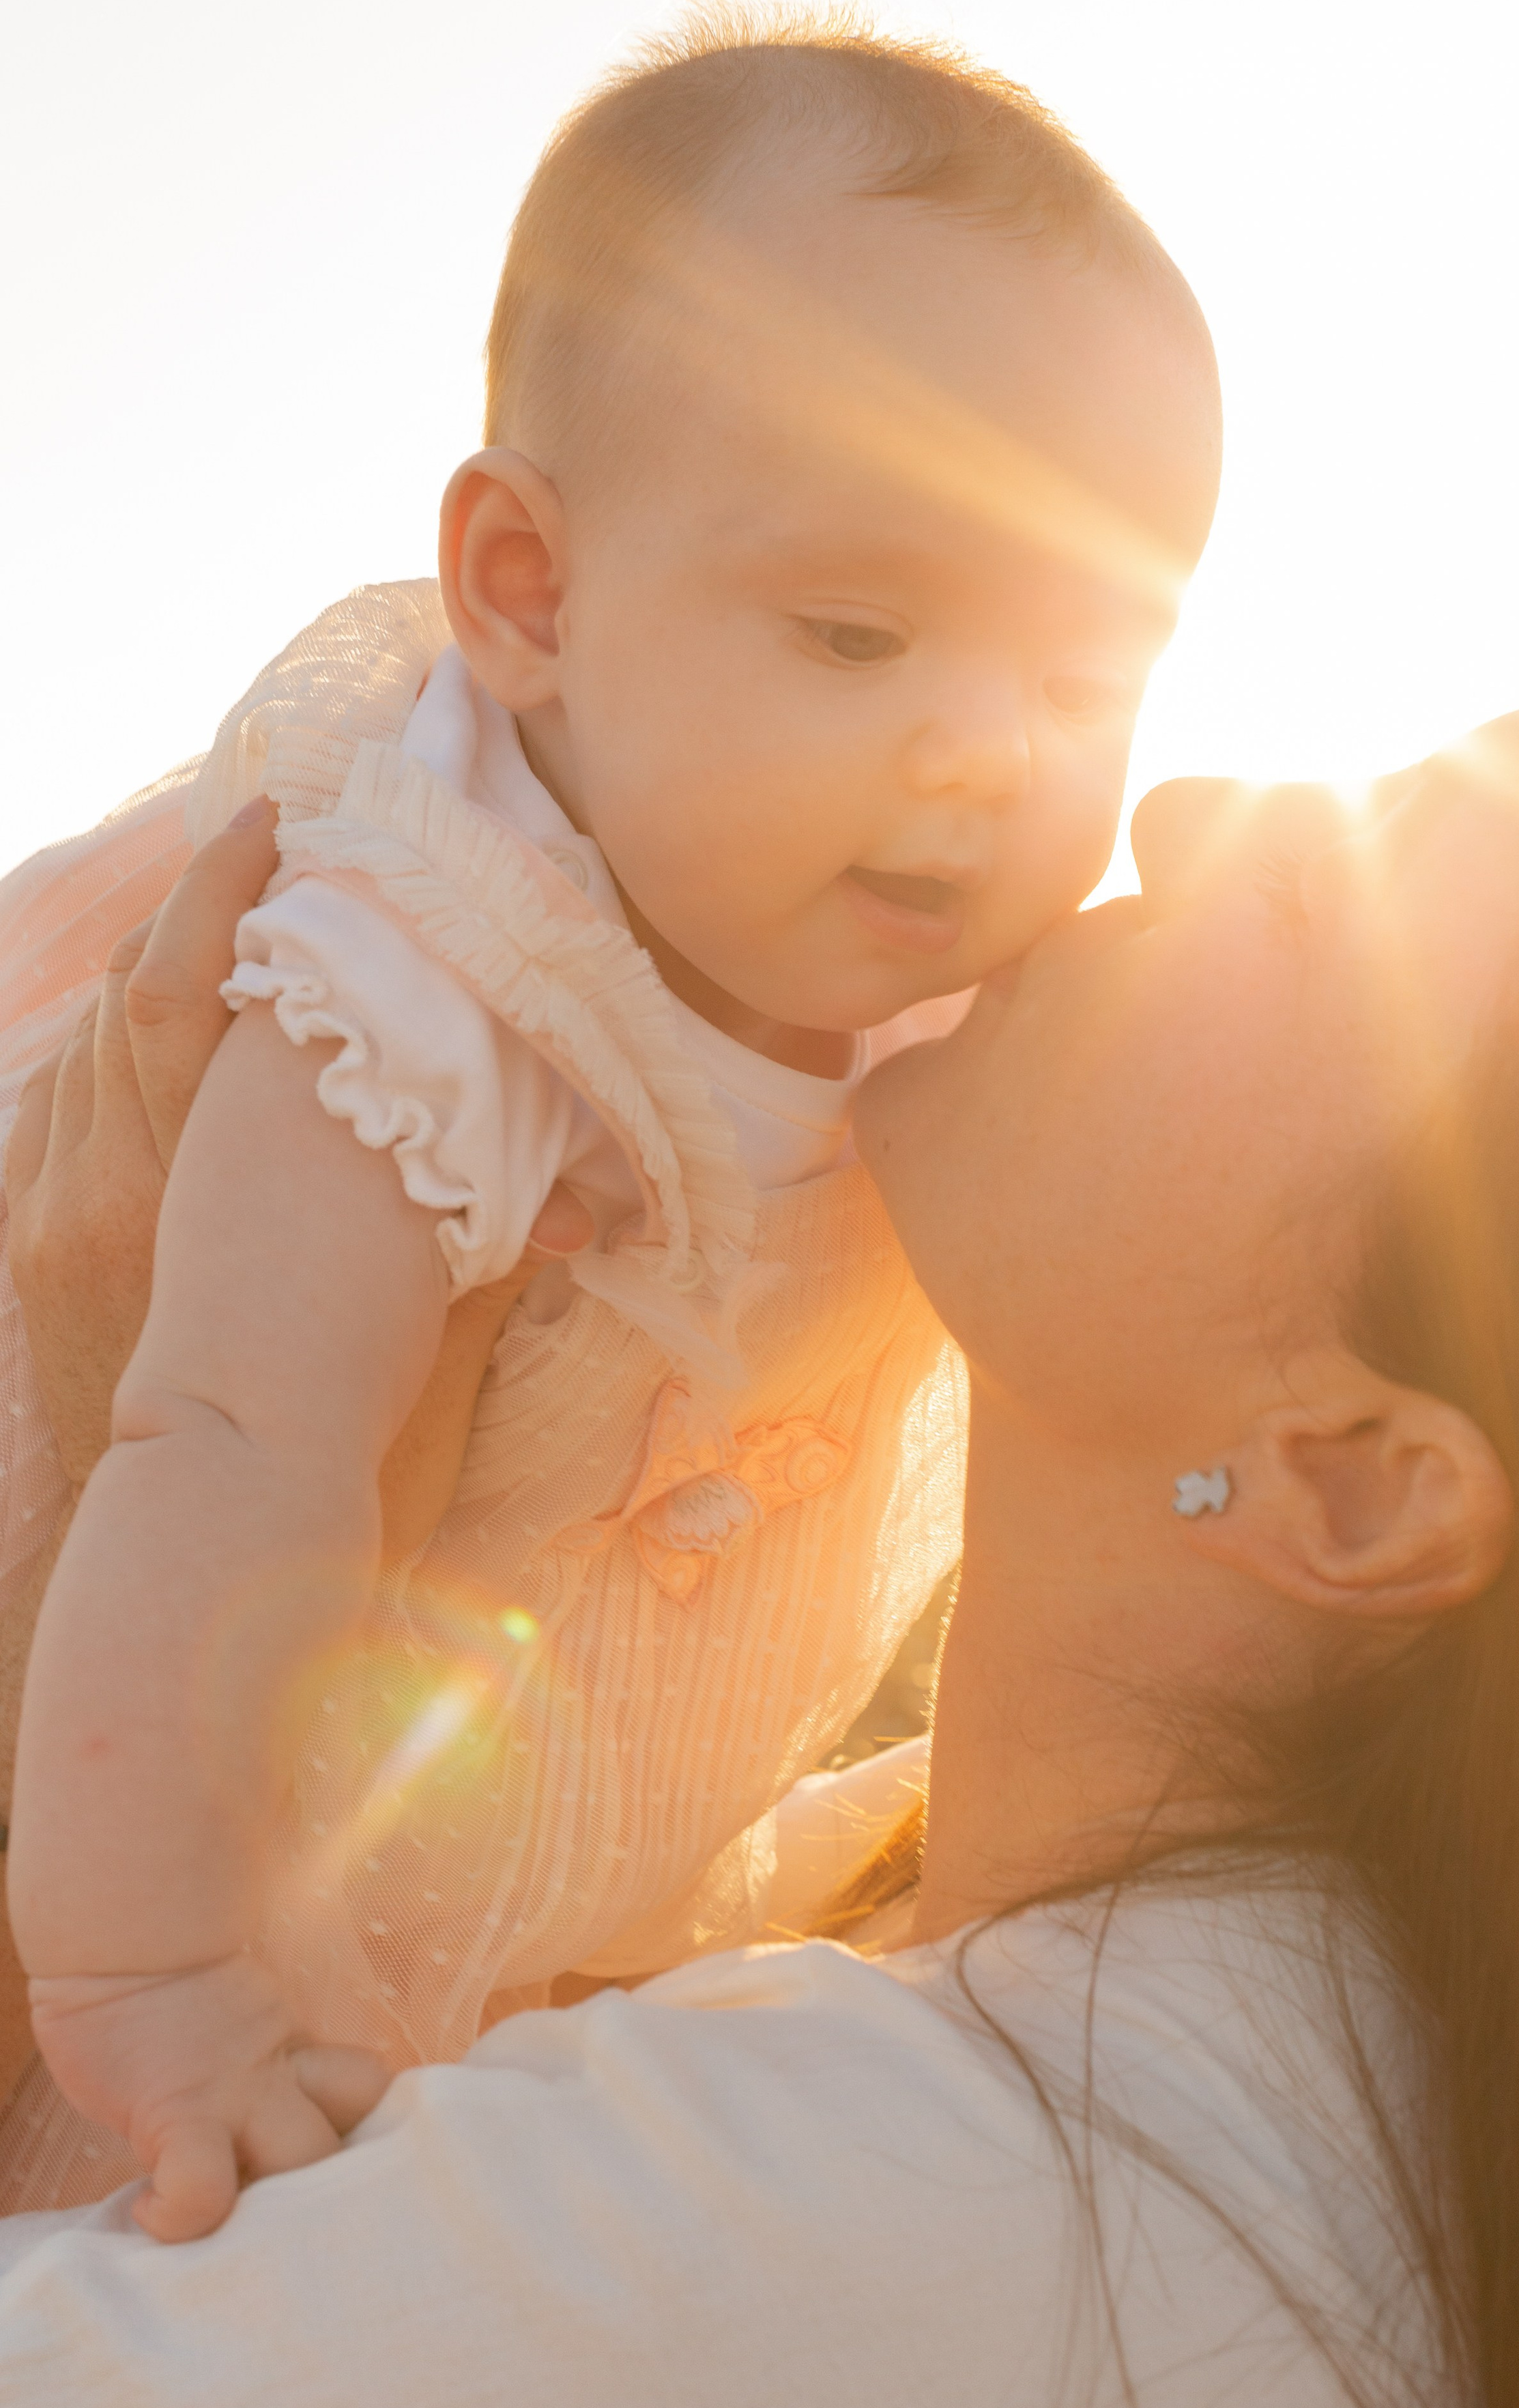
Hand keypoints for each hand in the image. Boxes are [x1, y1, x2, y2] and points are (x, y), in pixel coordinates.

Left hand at [3, 796, 590, 1546]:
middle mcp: (100, 1190)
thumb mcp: (412, 1379)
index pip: (192, 998)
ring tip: (241, 923)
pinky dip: (121, 1044)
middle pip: (137, 994)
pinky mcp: (31, 1240)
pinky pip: (63, 1099)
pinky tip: (174, 1031)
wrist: (174, 1580)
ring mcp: (52, 1211)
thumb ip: (475, 1272)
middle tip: (277, 845)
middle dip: (206, 910)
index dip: (231, 896)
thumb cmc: (307, 1494)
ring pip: (94, 1038)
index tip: (285, 827)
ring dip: (166, 969)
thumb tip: (576, 1205)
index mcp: (194, 1205)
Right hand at [28, 1952, 388, 2240]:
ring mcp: (234, 2097)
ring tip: (231, 2219)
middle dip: (330, 2187)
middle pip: (354, 2133)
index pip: (367, 2093)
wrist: (121, 1939)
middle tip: (280, 2210)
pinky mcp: (176, 2118)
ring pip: (305, 2160)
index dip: (359, 2134)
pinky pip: (201, 2191)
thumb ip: (264, 2052)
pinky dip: (180, 2218)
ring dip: (276, 2208)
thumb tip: (272, 2092)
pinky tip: (152, 2212)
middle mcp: (279, 2076)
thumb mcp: (238, 2016)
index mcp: (297, 2053)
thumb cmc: (164, 1980)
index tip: (317, 2170)